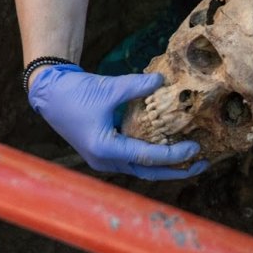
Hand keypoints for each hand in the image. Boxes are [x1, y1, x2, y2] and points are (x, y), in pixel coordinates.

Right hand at [28, 64, 208, 179]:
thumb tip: (162, 80)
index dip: (174, 155)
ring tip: (191, 159)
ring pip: (141, 168)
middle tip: (203, 164)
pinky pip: (133, 159)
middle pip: (148, 172)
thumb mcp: (109, 88)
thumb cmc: (75, 92)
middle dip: (177, 170)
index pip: (148, 157)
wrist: (49, 94)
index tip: (195, 148)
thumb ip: (137, 86)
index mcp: (106, 149)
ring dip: (165, 165)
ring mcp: (104, 159)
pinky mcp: (104, 152)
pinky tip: (168, 147)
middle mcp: (105, 160)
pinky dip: (152, 156)